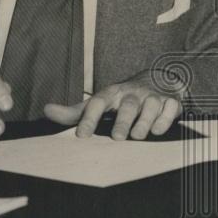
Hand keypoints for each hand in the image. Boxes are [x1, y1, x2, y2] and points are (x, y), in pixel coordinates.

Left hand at [43, 71, 181, 139]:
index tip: (81, 135)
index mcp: (112, 93)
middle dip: (122, 120)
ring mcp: (152, 97)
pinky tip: (158, 130)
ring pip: (150, 106)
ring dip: (144, 121)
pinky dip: (165, 119)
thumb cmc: (122, 98)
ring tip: (137, 136)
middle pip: (127, 105)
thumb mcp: (100, 102)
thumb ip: (75, 112)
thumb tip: (47, 111)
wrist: (158, 79)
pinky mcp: (170, 102)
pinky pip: (170, 109)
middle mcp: (132, 94)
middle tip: (117, 138)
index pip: (98, 102)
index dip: (89, 117)